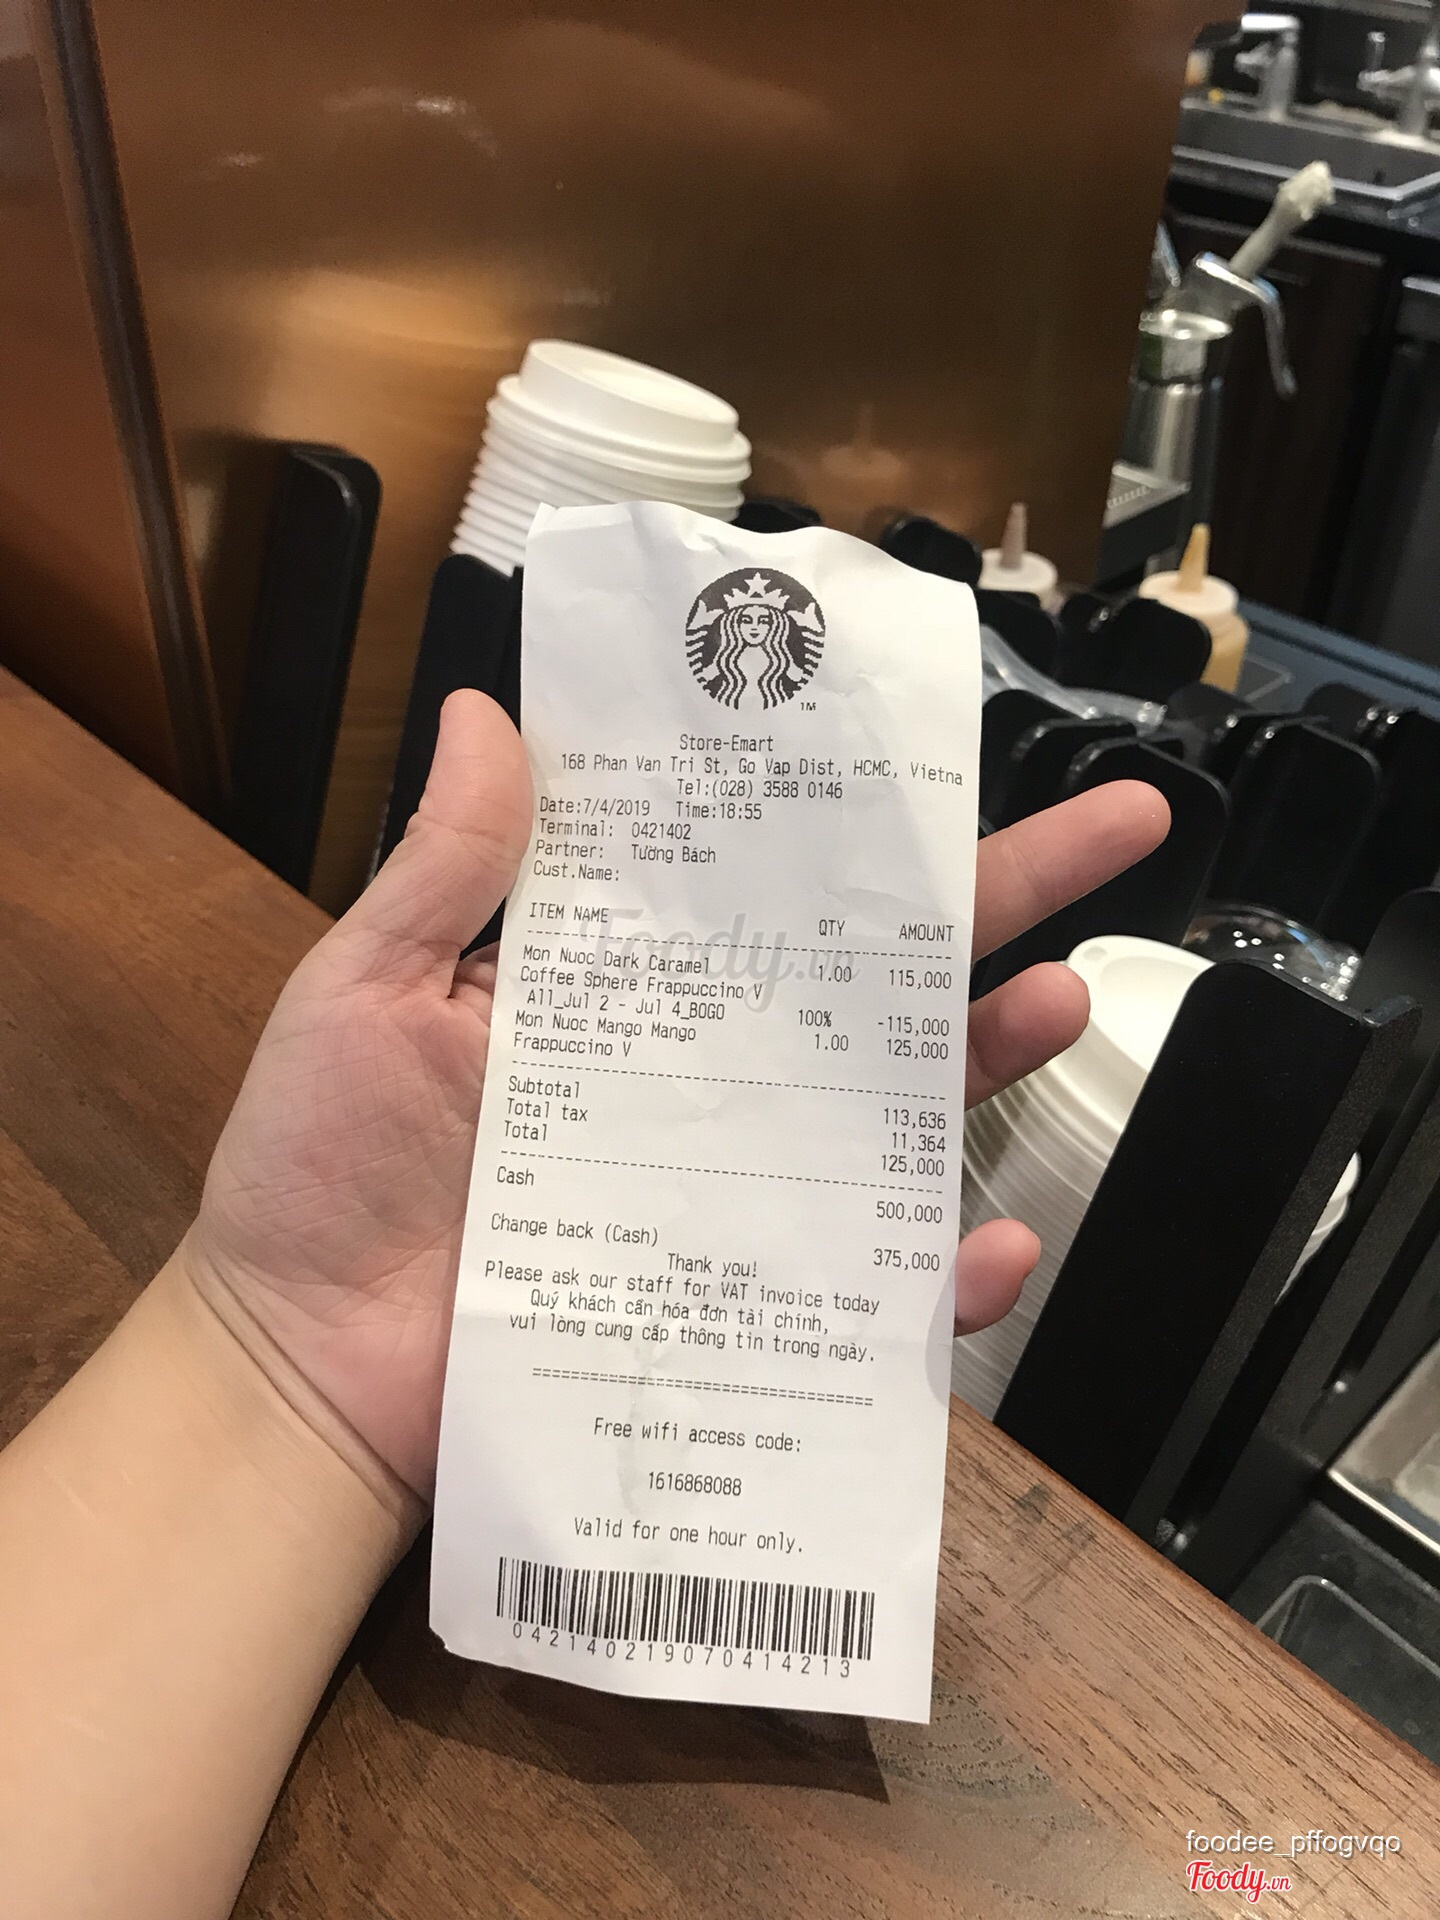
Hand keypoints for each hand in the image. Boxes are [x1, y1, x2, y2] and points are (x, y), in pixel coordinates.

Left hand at [181, 692, 1167, 1496]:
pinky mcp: (734, 1303)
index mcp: (621, 985)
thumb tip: (486, 711)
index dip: (846, 811)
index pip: (756, 876)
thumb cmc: (316, 1171)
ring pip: (893, 1115)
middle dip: (995, 898)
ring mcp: (730, 1188)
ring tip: (1062, 999)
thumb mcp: (364, 992)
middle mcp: (700, 1074)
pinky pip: (863, 1295)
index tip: (933, 740)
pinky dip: (938, 1285)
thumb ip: (443, 869)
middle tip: (1117, 829)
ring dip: (991, 1056)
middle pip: (866, 975)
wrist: (298, 1368)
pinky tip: (989, 1248)